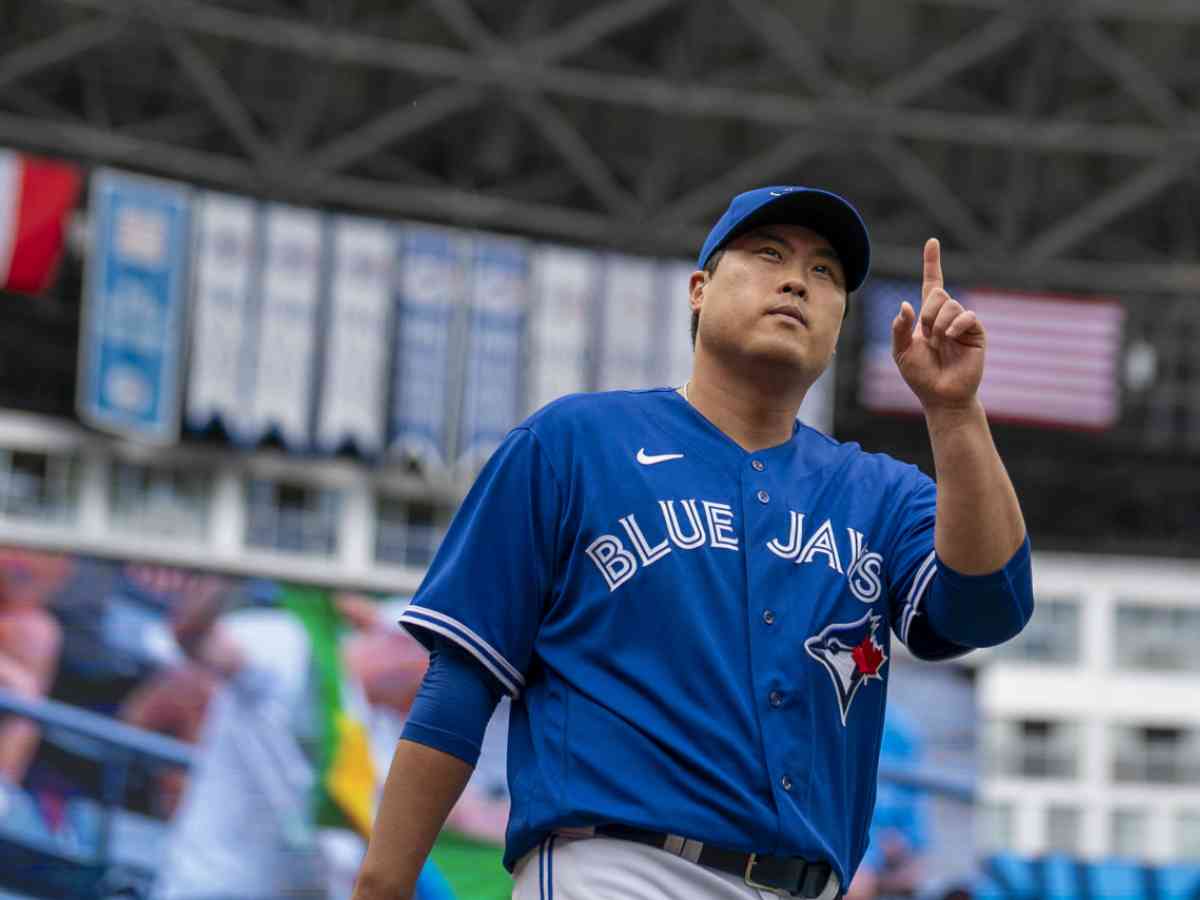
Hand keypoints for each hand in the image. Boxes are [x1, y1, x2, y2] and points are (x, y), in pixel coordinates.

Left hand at [890, 238, 985, 410]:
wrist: (941, 396)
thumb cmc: (920, 376)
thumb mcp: (900, 352)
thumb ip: (899, 328)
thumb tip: (906, 304)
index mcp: (928, 317)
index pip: (932, 284)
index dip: (932, 263)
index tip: (933, 242)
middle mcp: (946, 316)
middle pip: (938, 293)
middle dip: (927, 313)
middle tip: (928, 336)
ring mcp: (962, 323)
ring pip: (950, 303)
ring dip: (938, 322)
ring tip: (939, 342)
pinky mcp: (976, 332)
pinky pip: (966, 315)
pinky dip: (955, 324)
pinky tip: (950, 337)